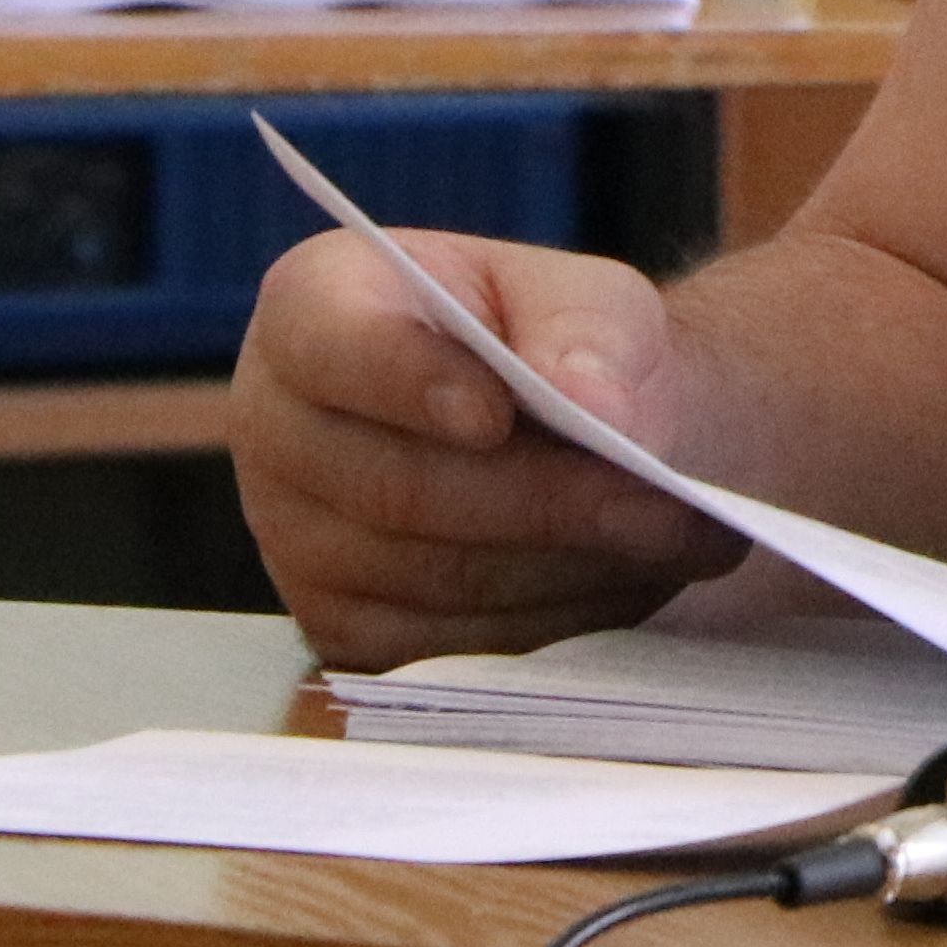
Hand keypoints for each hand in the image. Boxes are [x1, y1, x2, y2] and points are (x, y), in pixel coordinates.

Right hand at [228, 226, 740, 667]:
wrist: (568, 425)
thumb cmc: (559, 344)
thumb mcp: (585, 297)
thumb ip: (590, 333)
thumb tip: (597, 411)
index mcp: (311, 309)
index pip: (334, 348)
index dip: (411, 384)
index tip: (501, 412)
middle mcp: (274, 428)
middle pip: (398, 487)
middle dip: (546, 499)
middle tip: (663, 500)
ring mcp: (295, 543)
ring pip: (432, 578)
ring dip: (565, 566)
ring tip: (672, 534)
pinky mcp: (341, 632)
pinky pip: (445, 649)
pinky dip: (548, 623)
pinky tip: (622, 581)